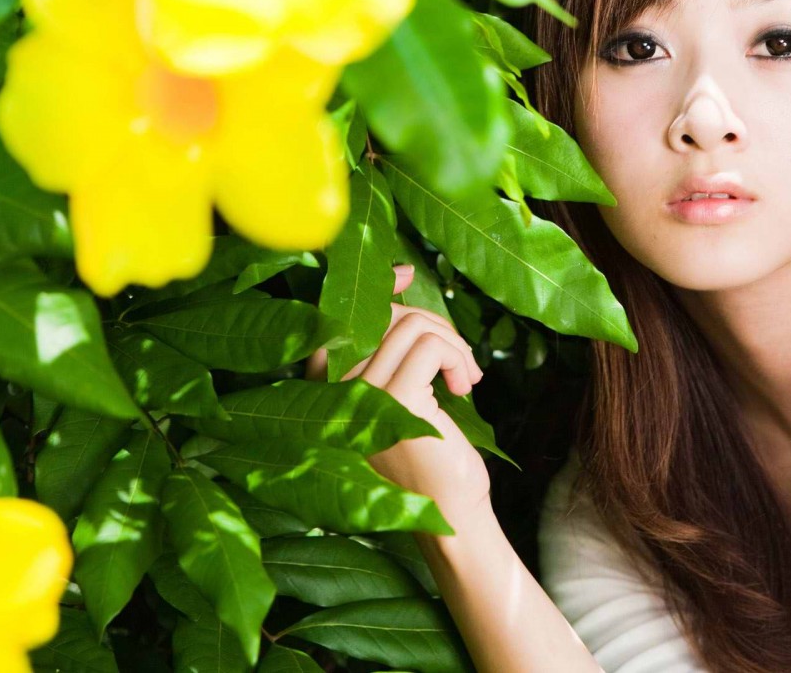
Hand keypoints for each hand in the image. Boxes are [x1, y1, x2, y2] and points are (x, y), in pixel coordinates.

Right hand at [304, 264, 491, 532]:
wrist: (451, 516)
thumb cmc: (431, 457)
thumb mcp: (403, 392)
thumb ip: (394, 345)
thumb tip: (400, 274)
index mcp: (324, 389)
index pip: (338, 314)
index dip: (376, 286)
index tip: (407, 274)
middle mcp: (330, 392)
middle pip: (382, 314)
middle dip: (432, 323)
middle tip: (460, 362)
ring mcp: (359, 397)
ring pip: (411, 326)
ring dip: (453, 343)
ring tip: (466, 378)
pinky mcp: (394, 403)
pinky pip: (431, 345)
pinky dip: (458, 356)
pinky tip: (466, 387)